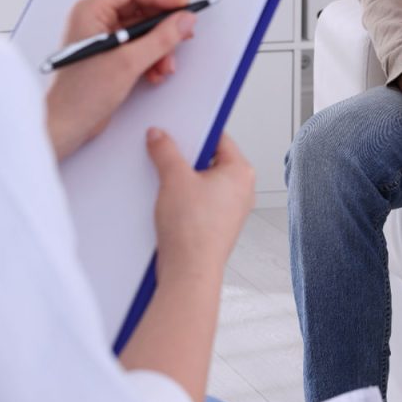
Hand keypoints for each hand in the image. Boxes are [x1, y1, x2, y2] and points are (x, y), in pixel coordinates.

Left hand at [45, 0, 195, 160]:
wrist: (67, 124)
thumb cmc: (81, 94)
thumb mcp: (129, 62)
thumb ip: (161, 39)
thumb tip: (184, 20)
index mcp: (92, 11)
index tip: (182, 6)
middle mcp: (96, 20)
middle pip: (141, 8)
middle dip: (163, 26)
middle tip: (182, 34)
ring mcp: (104, 38)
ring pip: (143, 30)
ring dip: (160, 46)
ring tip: (166, 65)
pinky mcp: (111, 55)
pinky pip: (139, 47)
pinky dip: (152, 58)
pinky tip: (156, 73)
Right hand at [147, 130, 254, 283]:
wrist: (189, 272)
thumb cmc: (193, 232)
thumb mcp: (174, 179)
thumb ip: (165, 150)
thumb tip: (159, 136)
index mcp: (241, 172)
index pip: (219, 138)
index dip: (195, 132)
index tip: (176, 129)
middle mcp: (242, 190)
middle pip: (209, 160)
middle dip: (185, 157)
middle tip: (165, 154)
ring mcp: (230, 209)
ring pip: (203, 182)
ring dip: (182, 179)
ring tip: (165, 182)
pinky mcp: (216, 224)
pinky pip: (199, 201)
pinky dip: (183, 198)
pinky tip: (167, 202)